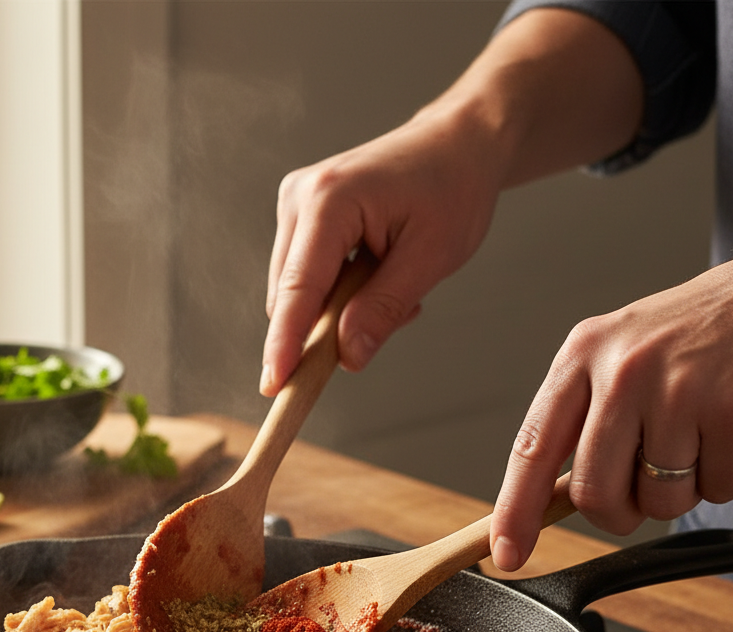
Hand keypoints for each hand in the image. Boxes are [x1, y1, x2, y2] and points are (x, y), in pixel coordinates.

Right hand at [259, 7, 643, 398]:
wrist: (457, 143)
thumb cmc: (452, 188)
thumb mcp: (431, 256)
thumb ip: (384, 308)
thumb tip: (346, 357)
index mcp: (330, 201)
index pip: (298, 289)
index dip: (285, 343)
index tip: (275, 386)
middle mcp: (300, 198)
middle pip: (289, 297)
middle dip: (330, 326)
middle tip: (400, 314)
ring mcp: (295, 205)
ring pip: (296, 293)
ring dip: (338, 310)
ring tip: (395, 283)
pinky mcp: (300, 217)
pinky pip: (306, 279)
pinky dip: (339, 294)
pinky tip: (378, 274)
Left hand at [490, 259, 732, 570]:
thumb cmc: (685, 332)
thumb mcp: (615, 353)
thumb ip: (579, 419)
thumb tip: (545, 499)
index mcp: (581, 356)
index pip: (532, 449)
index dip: (516, 510)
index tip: (507, 553)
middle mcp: (623, 371)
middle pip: (595, 493)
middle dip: (618, 513)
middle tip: (640, 488)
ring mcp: (679, 390)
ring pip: (662, 501)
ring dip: (680, 490)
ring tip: (693, 438)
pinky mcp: (732, 410)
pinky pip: (718, 488)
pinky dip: (723, 476)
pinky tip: (726, 430)